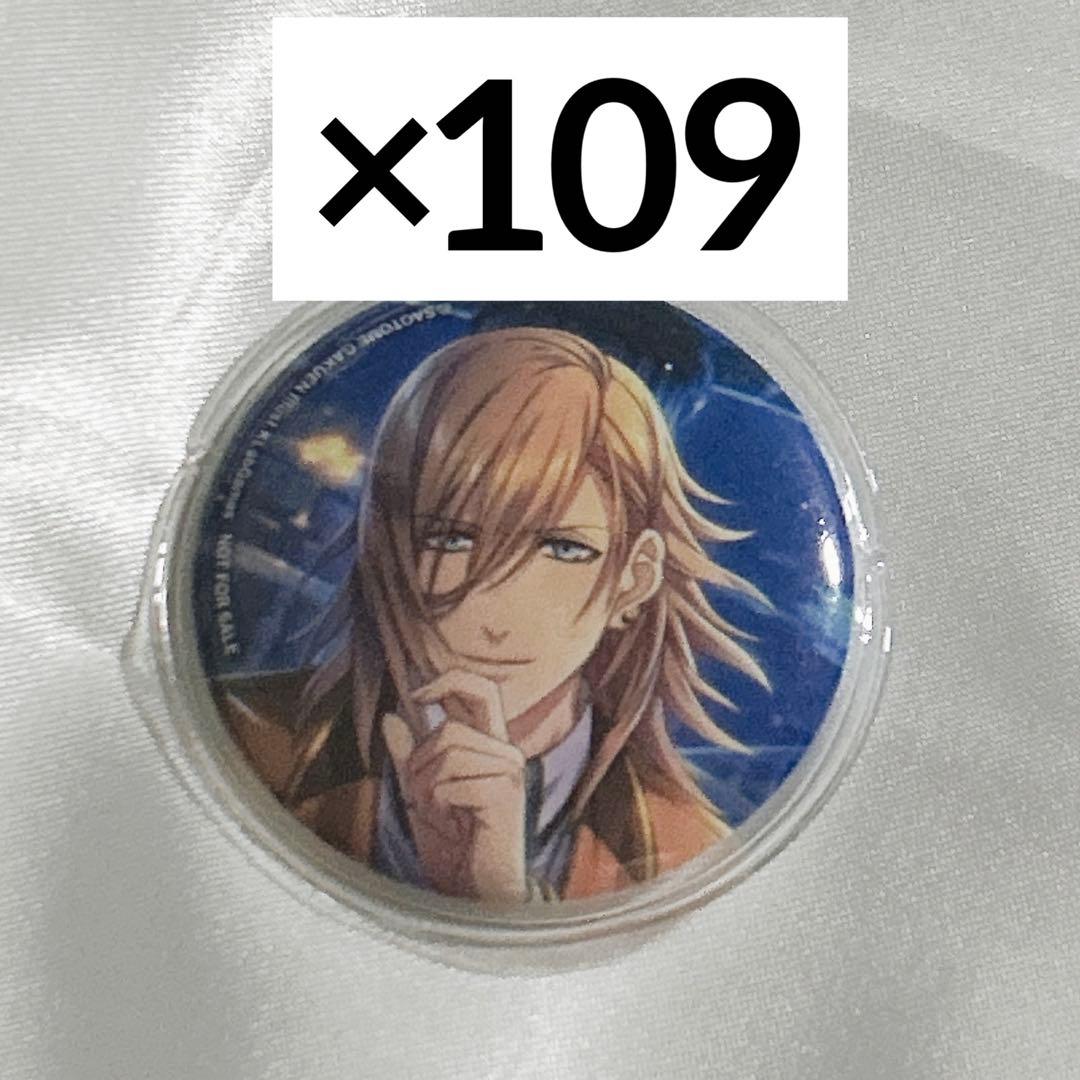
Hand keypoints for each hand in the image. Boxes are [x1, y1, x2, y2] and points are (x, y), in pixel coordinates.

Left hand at [382, 670, 527, 902]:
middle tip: (421, 795)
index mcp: (488, 745)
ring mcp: (510, 772)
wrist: (472, 892)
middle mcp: (505, 752)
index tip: (417, 695)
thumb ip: (408, 755)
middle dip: (421, 762)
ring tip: (438, 813)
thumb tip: (391, 716)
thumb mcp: (420, 793)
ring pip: (448, 754)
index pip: (479, 690)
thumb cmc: (454, 845)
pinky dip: (439, 806)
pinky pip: (452, 783)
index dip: (448, 680)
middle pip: (451, 729)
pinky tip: (453, 825)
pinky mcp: (506, 795)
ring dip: (426, 788)